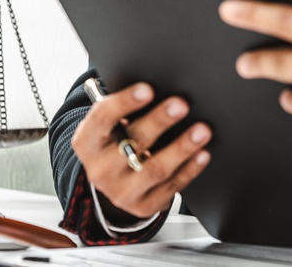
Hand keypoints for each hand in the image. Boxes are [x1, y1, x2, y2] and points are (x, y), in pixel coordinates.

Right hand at [70, 83, 211, 218]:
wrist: (115, 184)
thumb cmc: (116, 142)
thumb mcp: (110, 127)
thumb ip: (125, 109)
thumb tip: (158, 85)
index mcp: (88, 143)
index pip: (102, 119)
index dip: (124, 102)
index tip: (148, 89)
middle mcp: (100, 169)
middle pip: (132, 143)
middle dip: (158, 121)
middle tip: (181, 104)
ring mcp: (122, 191)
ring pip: (155, 169)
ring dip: (181, 148)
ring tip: (202, 130)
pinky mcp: (144, 205)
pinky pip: (171, 186)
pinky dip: (190, 169)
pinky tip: (203, 153)